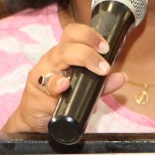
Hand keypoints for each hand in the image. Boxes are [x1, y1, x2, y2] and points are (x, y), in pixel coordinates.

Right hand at [2, 20, 125, 133]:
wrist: (34, 119)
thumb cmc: (58, 100)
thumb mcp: (83, 91)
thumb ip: (101, 85)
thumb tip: (120, 77)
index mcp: (64, 55)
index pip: (74, 34)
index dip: (90, 35)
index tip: (106, 47)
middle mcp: (53, 59)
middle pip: (68, 44)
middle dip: (90, 50)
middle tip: (105, 65)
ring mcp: (43, 73)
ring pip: (59, 56)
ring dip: (82, 60)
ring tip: (98, 71)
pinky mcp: (36, 89)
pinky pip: (47, 84)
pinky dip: (57, 84)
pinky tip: (64, 85)